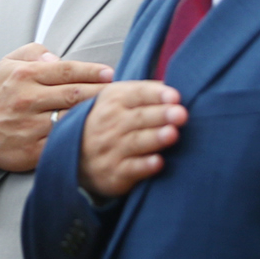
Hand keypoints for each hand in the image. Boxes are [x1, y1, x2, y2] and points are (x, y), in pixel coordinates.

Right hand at [0, 43, 112, 181]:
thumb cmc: (1, 95)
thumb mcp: (8, 64)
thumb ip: (33, 51)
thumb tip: (56, 56)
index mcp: (24, 75)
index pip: (65, 70)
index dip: (92, 71)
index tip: (111, 74)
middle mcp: (27, 99)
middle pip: (74, 94)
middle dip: (102, 93)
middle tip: (124, 93)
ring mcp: (30, 126)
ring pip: (71, 119)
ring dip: (95, 117)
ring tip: (118, 114)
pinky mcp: (32, 150)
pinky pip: (63, 143)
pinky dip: (81, 139)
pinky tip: (97, 137)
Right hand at [77, 81, 186, 199]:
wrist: (78, 154)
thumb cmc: (110, 122)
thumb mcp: (119, 100)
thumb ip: (146, 92)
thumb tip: (178, 85)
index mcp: (114, 99)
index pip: (137, 93)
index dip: (156, 94)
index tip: (175, 96)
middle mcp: (110, 122)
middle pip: (139, 117)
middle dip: (161, 115)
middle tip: (181, 114)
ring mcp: (111, 148)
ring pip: (136, 142)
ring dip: (155, 138)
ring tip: (173, 134)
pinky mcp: (114, 173)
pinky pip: (131, 169)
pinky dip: (144, 166)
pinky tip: (158, 163)